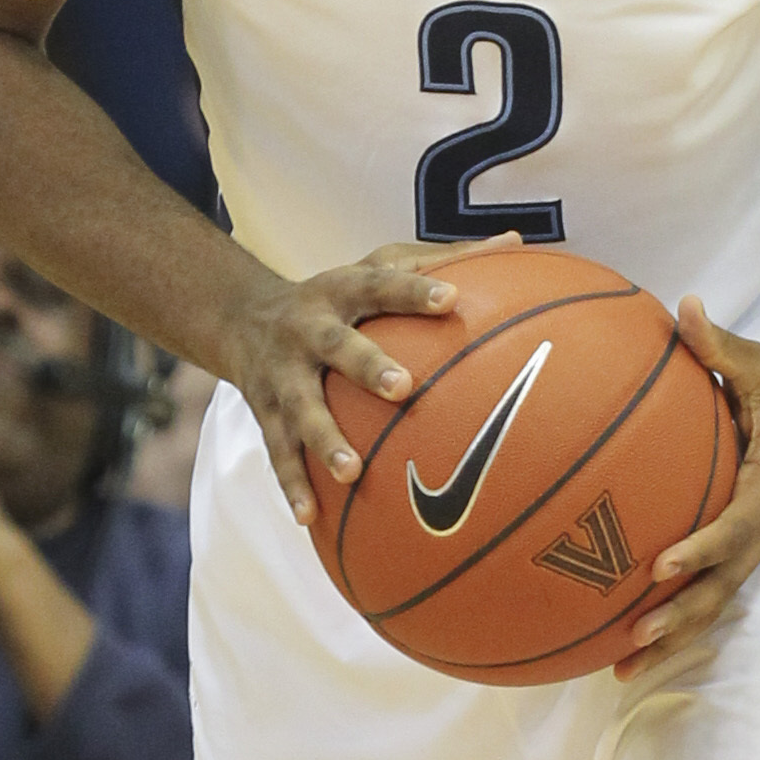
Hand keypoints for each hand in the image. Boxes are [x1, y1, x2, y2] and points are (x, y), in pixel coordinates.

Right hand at [226, 233, 521, 524]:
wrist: (243, 317)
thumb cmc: (341, 293)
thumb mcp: (379, 264)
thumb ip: (444, 259)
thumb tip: (516, 242)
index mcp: (344, 289)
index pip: (382, 283)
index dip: (414, 291)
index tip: (451, 299)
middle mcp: (309, 328)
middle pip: (337, 346)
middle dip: (366, 366)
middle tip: (403, 388)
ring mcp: (284, 374)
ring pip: (302, 408)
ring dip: (324, 440)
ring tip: (352, 473)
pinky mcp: (266, 413)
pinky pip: (278, 451)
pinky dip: (292, 485)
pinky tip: (311, 517)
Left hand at [616, 298, 759, 682]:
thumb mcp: (754, 359)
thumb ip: (719, 341)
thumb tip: (686, 305)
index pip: (737, 526)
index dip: (701, 548)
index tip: (660, 564)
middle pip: (724, 584)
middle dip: (682, 615)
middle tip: (635, 635)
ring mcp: (752, 543)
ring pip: (714, 600)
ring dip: (674, 635)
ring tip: (622, 666)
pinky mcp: (738, 547)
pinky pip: (706, 589)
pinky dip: (674, 618)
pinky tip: (625, 640)